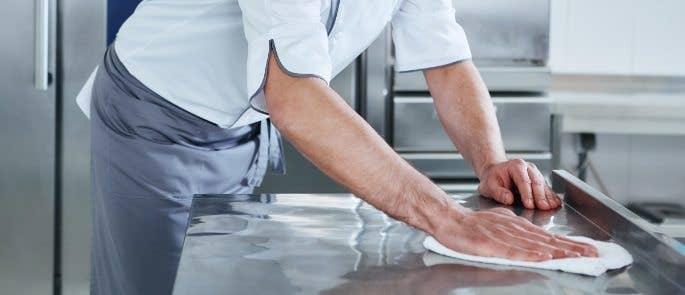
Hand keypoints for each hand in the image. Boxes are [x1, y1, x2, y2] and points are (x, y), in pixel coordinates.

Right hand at [432, 205, 597, 261]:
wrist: (451, 219)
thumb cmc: (473, 224)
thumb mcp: (501, 222)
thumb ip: (518, 230)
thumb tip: (536, 241)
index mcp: (519, 226)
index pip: (548, 236)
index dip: (569, 243)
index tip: (587, 249)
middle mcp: (516, 230)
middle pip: (547, 241)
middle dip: (571, 248)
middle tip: (592, 254)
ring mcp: (504, 237)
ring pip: (535, 246)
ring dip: (558, 252)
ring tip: (576, 256)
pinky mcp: (491, 245)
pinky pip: (513, 251)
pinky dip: (530, 254)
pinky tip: (543, 257)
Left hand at [478, 159, 560, 209]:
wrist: (496, 172)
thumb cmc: (492, 178)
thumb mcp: (489, 185)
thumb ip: (498, 192)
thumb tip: (509, 199)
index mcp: (516, 166)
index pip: (523, 181)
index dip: (527, 194)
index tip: (529, 205)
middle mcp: (528, 167)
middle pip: (536, 182)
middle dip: (540, 196)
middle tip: (544, 207)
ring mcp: (534, 173)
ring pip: (543, 185)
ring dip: (548, 196)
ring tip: (552, 206)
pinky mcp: (539, 179)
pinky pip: (546, 188)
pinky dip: (551, 196)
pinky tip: (555, 202)